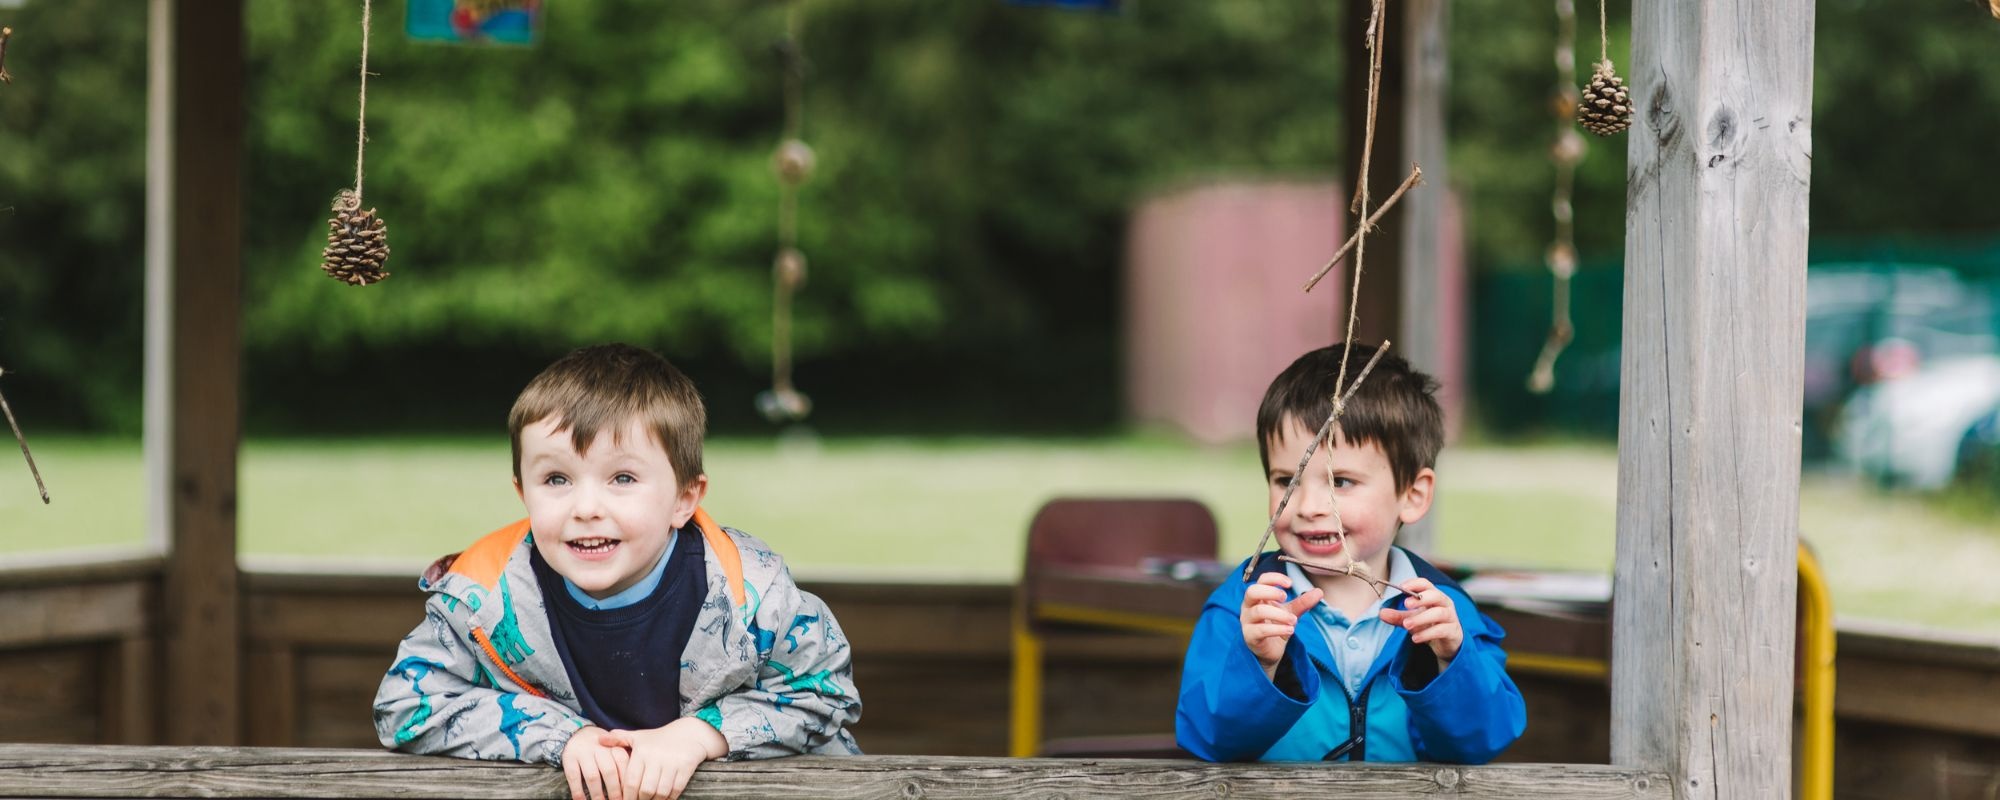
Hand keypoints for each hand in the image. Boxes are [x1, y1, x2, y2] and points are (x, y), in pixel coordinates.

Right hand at [561, 725, 630, 799]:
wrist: (578, 734)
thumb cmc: (602, 749)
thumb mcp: (614, 750)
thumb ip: (623, 764)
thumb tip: (633, 786)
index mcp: (614, 746)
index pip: (623, 765)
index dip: (626, 783)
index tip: (629, 795)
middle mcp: (600, 748)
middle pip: (609, 772)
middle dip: (614, 791)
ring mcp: (584, 753)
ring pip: (592, 776)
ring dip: (597, 794)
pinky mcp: (569, 758)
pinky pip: (574, 778)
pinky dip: (578, 792)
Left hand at [603, 716, 728, 799]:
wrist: (689, 734)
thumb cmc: (659, 739)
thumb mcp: (639, 736)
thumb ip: (619, 739)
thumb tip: (599, 740)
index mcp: (642, 751)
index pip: (631, 780)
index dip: (627, 796)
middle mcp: (656, 757)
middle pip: (645, 790)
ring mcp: (672, 763)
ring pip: (660, 792)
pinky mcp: (685, 767)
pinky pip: (675, 790)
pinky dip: (669, 799)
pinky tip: (664, 799)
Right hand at [1240, 571, 1323, 680]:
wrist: (1271, 651)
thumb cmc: (1276, 626)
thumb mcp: (1291, 612)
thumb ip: (1302, 603)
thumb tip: (1319, 592)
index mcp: (1258, 597)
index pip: (1261, 580)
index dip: (1275, 578)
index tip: (1290, 583)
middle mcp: (1249, 606)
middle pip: (1252, 591)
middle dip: (1270, 592)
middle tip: (1285, 597)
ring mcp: (1247, 621)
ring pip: (1259, 611)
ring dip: (1280, 614)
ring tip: (1294, 620)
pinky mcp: (1250, 636)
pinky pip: (1261, 630)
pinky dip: (1277, 629)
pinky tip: (1290, 630)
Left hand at [1378, 577, 1462, 665]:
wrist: (1447, 643)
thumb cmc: (1429, 625)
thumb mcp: (1412, 619)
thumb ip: (1398, 616)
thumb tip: (1381, 613)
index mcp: (1433, 596)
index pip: (1426, 584)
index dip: (1414, 584)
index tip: (1401, 587)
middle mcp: (1444, 603)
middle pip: (1436, 595)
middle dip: (1421, 599)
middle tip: (1405, 604)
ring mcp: (1450, 617)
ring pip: (1439, 613)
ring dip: (1421, 618)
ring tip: (1406, 625)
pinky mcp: (1452, 631)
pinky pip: (1441, 630)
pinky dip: (1427, 634)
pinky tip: (1415, 638)